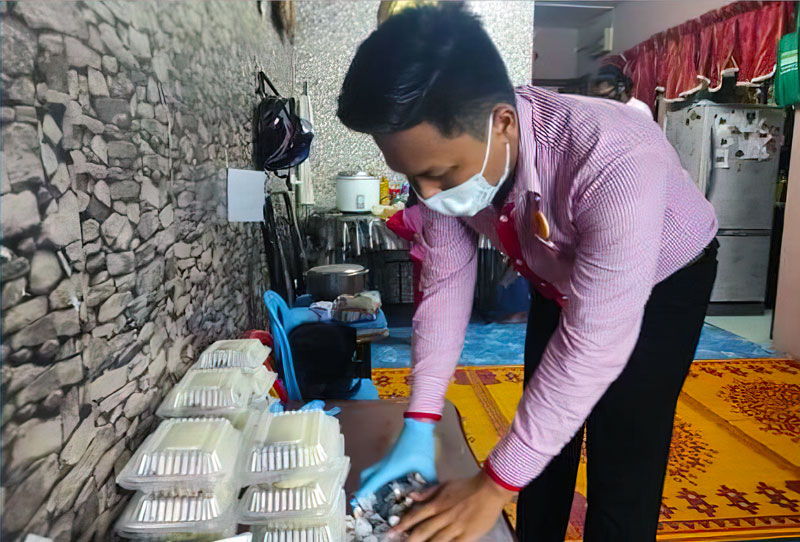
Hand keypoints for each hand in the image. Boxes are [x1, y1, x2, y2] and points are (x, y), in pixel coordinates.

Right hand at [355, 418, 436, 500]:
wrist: (418, 426)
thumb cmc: (419, 444)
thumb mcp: (427, 467)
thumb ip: (430, 482)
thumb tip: (433, 493)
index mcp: (389, 468)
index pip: (372, 482)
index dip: (364, 492)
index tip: (358, 501)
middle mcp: (384, 464)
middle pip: (366, 476)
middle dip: (363, 487)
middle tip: (365, 498)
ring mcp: (386, 458)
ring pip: (371, 471)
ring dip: (370, 480)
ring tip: (375, 492)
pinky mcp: (390, 455)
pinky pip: (379, 467)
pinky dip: (378, 475)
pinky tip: (388, 481)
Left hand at [392, 471, 512, 541]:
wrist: (490, 488)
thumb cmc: (468, 486)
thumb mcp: (445, 484)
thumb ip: (428, 492)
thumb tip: (411, 496)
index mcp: (438, 503)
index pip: (416, 515)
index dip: (403, 524)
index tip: (392, 532)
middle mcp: (444, 515)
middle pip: (423, 530)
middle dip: (408, 539)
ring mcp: (455, 526)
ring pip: (436, 540)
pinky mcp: (467, 535)